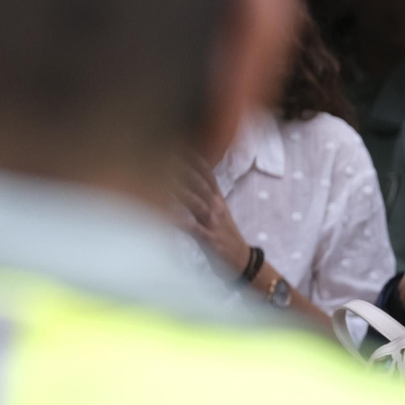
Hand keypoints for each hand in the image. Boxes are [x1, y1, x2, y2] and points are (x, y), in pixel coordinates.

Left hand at [175, 151, 249, 273]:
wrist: (242, 261)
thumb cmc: (224, 236)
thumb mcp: (217, 213)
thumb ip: (204, 196)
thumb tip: (187, 182)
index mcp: (218, 200)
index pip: (207, 173)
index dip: (193, 158)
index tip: (178, 143)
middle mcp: (217, 208)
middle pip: (200, 183)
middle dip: (182, 168)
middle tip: (165, 153)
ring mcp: (214, 223)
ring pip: (196, 202)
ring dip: (179, 191)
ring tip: (161, 179)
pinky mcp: (211, 240)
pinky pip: (194, 229)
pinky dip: (180, 222)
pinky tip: (166, 216)